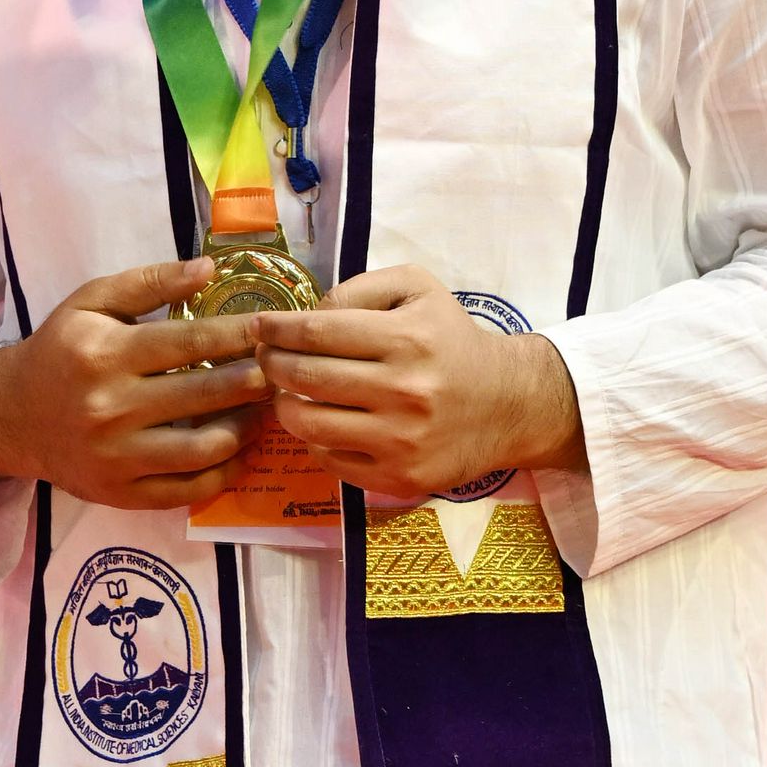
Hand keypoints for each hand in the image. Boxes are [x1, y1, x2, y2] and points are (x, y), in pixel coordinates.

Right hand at [0, 263, 265, 509]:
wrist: (11, 417)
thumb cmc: (59, 352)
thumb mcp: (91, 303)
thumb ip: (149, 281)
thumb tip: (209, 268)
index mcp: (105, 354)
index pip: (188, 342)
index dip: (238, 334)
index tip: (270, 328)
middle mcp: (110, 408)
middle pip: (204, 394)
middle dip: (255, 380)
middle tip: (283, 369)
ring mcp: (117, 457)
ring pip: (204, 448)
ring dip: (246, 427)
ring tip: (264, 409)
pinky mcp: (122, 494)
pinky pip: (188, 490)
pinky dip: (224, 472)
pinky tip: (240, 449)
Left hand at [252, 267, 580, 499]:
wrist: (507, 405)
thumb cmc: (452, 341)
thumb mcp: (419, 291)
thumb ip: (361, 289)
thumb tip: (308, 312)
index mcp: (407, 339)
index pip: (318, 332)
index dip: (277, 329)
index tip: (259, 327)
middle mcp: (403, 391)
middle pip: (305, 377)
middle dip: (271, 364)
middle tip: (263, 357)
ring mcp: (400, 440)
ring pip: (308, 423)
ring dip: (283, 404)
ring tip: (285, 391)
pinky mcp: (398, 477)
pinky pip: (329, 459)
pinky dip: (313, 439)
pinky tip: (319, 421)